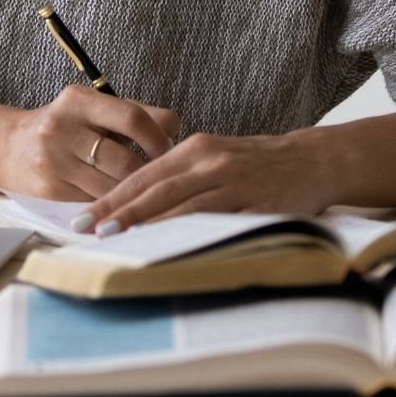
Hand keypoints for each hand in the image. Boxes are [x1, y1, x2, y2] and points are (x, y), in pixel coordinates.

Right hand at [0, 86, 180, 200]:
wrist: (9, 147)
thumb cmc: (65, 128)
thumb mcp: (93, 110)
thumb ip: (133, 113)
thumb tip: (176, 129)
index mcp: (78, 100)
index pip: (132, 117)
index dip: (158, 138)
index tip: (168, 150)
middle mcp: (62, 126)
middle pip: (125, 159)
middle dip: (149, 173)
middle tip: (160, 178)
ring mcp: (53, 159)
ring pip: (112, 186)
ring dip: (133, 193)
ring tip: (144, 192)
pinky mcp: (49, 188)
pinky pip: (95, 203)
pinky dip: (114, 206)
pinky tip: (122, 205)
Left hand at [76, 128, 336, 233]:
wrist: (313, 159)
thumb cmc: (258, 163)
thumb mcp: (216, 158)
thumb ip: (182, 177)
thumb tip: (139, 205)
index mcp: (195, 148)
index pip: (143, 175)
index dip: (111, 197)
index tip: (82, 217)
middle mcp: (209, 160)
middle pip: (154, 188)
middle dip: (117, 211)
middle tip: (85, 231)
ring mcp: (232, 181)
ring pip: (181, 204)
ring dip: (145, 224)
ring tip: (115, 240)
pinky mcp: (255, 202)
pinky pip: (216, 220)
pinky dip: (189, 233)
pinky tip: (169, 247)